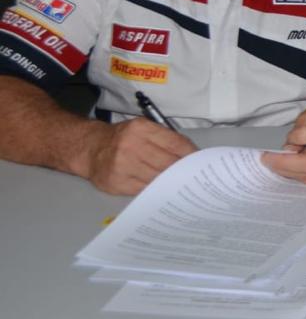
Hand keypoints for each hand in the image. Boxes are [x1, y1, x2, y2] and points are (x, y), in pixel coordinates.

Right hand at [82, 118, 196, 195]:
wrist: (91, 148)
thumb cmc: (123, 138)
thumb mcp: (143, 128)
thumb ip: (165, 139)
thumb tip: (191, 154)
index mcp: (141, 129)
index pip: (175, 143)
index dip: (191, 154)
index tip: (200, 161)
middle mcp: (131, 146)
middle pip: (168, 163)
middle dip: (182, 170)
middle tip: (193, 175)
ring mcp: (123, 166)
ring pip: (157, 177)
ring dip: (170, 181)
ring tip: (179, 182)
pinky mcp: (117, 182)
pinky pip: (144, 189)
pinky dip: (156, 189)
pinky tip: (162, 188)